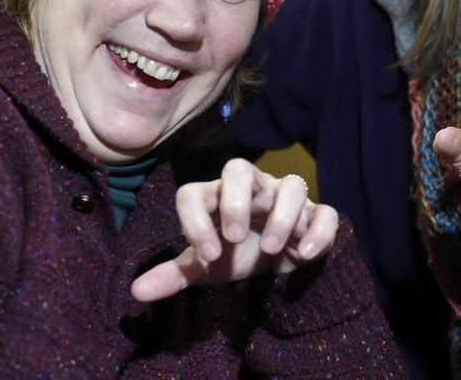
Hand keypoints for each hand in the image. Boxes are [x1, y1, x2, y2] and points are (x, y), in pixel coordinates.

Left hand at [130, 158, 337, 301]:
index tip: (207, 254)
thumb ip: (176, 274)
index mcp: (218, 198)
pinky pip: (324, 212)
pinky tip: (305, 254)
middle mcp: (253, 190)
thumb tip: (136, 291)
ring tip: (271, 249)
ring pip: (290, 184)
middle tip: (235, 237)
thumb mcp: (208, 267)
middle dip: (237, 200)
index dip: (195, 221)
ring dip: (281, 215)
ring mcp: (286, 199)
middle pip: (239, 168)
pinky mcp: (316, 216)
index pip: (194, 193)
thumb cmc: (237, 256)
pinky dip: (318, 230)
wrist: (279, 266)